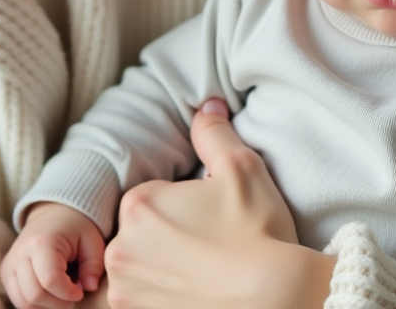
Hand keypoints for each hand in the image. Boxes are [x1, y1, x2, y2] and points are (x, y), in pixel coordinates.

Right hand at [1, 202, 105, 308]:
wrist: (53, 215)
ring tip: (62, 298)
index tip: (81, 292)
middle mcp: (20, 253)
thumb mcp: (93, 240)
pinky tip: (51, 296)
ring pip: (22, 302)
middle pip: (34, 294)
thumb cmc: (76, 228)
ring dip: (45, 307)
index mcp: (42, 242)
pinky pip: (17, 299)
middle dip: (57, 304)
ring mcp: (9, 264)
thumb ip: (94, 265)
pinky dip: (34, 305)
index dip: (68, 293)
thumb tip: (90, 288)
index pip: (50, 280)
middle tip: (73, 298)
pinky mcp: (5, 273)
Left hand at [103, 100, 334, 308]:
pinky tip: (195, 293)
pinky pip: (142, 301)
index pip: (151, 200)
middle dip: (169, 238)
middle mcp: (120, 250)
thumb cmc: (258, 231)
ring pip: (139, 270)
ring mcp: (126, 292)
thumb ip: (213, 132)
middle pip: (140, 235)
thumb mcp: (241, 166)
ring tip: (203, 272)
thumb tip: (206, 105)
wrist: (275, 298)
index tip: (211, 219)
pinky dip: (162, 298)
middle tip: (210, 246)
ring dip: (162, 270)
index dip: (183, 208)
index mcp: (138, 205)